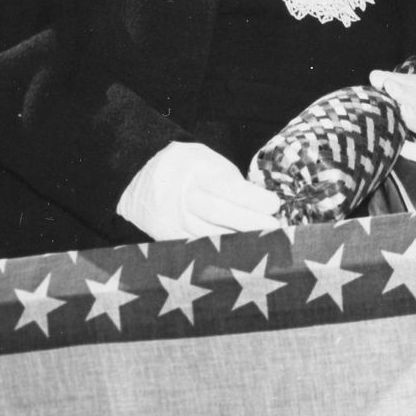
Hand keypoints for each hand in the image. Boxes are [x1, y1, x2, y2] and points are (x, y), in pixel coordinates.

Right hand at [117, 139, 282, 242]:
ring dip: (240, 242)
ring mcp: (173, 220)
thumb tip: (261, 205)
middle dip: (251, 223)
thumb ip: (230, 181)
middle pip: (219, 214)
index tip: (274, 205)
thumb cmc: (186, 166)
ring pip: (210, 235)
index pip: (227, 187)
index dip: (252, 198)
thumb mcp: (207, 160)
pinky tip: (240, 255)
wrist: (139, 175)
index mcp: (196, 171)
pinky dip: (220, 252)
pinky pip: (197, 247)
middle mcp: (183, 197)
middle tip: (275, 228)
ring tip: (264, 244)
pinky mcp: (167, 238)